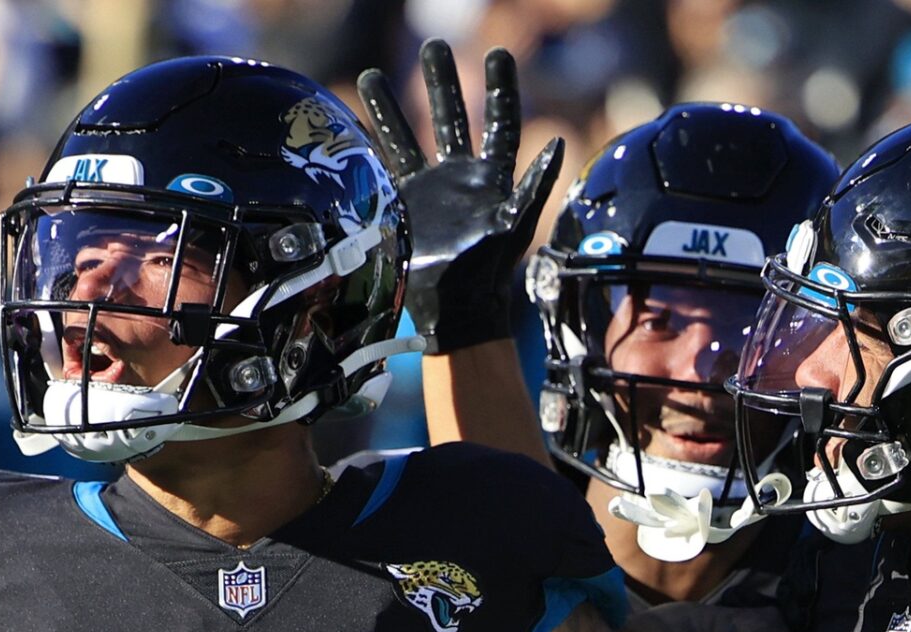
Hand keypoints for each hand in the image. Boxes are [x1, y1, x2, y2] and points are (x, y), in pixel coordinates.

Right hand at [358, 39, 565, 353]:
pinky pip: (385, 168)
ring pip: (407, 136)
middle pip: (450, 117)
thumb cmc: (489, 272)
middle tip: (433, 44)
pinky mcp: (405, 206)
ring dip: (390, 106)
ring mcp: (431, 190)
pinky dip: (371, 147)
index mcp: (491, 178)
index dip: (500, 89)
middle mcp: (460, 177)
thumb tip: (557, 143)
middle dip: (441, 81)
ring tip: (370, 74)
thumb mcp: (517, 226)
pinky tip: (353, 122)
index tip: (496, 53)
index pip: (499, 123)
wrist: (455, 309)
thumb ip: (534, 185)